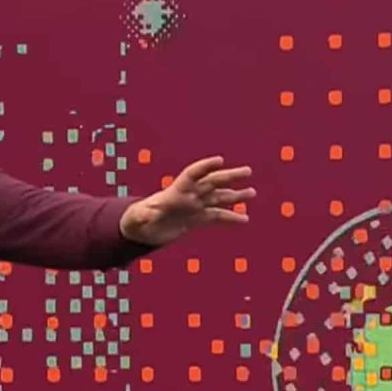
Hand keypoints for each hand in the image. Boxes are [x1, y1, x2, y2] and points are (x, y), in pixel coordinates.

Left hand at [118, 155, 254, 245]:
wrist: (145, 230)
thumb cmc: (139, 220)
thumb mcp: (139, 218)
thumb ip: (144, 214)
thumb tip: (147, 212)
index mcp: (176, 191)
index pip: (193, 174)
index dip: (206, 166)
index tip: (220, 160)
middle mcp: (190, 195)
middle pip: (213, 181)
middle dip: (230, 176)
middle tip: (248, 171)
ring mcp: (196, 206)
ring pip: (220, 197)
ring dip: (236, 195)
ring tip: (252, 192)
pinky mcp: (199, 218)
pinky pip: (218, 216)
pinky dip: (231, 217)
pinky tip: (245, 219)